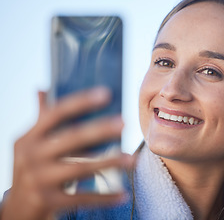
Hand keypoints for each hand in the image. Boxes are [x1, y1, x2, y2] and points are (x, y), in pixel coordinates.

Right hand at [0, 87, 135, 219]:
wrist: (18, 208)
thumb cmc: (32, 166)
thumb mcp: (31, 142)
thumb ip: (41, 117)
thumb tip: (42, 88)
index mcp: (28, 138)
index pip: (55, 114)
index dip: (81, 102)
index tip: (107, 93)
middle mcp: (30, 157)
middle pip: (70, 139)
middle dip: (99, 130)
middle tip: (125, 123)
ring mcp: (38, 180)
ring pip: (80, 168)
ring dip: (109, 163)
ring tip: (132, 159)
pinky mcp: (49, 202)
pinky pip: (82, 198)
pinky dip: (104, 198)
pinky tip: (124, 194)